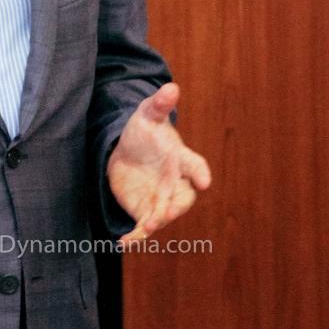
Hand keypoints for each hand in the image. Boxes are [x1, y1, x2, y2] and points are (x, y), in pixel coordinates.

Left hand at [107, 83, 211, 245]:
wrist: (128, 152)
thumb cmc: (145, 131)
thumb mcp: (148, 114)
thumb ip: (159, 104)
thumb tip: (171, 86)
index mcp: (180, 159)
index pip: (195, 166)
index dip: (200, 173)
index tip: (204, 181)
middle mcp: (175, 183)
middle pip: (183, 199)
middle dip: (176, 207)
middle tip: (168, 213)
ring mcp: (162, 199)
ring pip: (164, 216)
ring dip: (156, 222)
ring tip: (147, 227)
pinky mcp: (146, 211)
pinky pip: (144, 227)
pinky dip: (136, 236)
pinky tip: (124, 241)